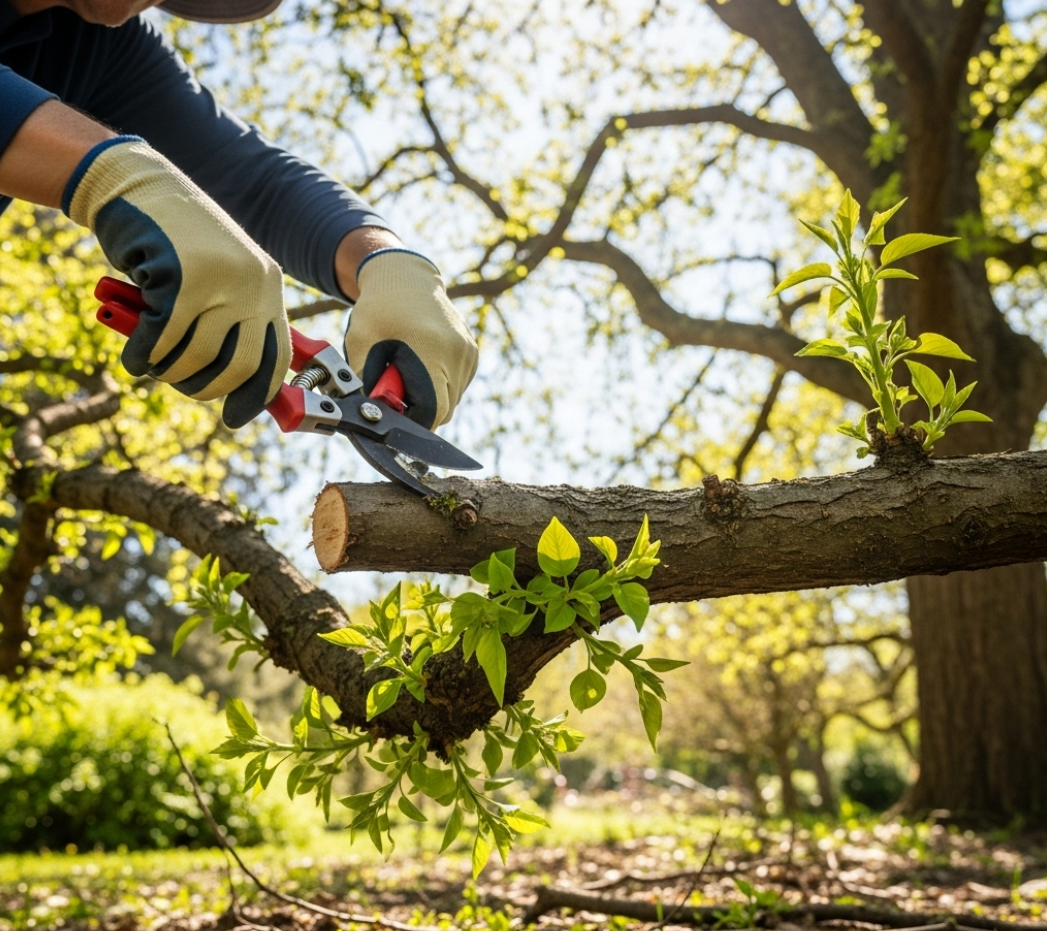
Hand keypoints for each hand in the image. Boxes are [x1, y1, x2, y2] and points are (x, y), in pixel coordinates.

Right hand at [63, 136, 290, 428]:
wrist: (138, 184)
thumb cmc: (176, 240)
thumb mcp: (219, 276)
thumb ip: (231, 320)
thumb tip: (234, 385)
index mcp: (268, 286)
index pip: (276, 356)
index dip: (257, 394)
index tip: (236, 418)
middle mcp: (252, 283)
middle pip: (240, 365)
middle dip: (209, 389)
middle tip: (184, 387)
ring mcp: (218, 279)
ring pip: (197, 356)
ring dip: (170, 371)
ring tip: (154, 364)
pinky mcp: (179, 277)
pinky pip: (162, 339)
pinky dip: (144, 356)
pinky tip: (135, 357)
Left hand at [344, 250, 478, 428]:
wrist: (405, 278)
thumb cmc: (378, 310)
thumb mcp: (360, 345)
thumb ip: (366, 384)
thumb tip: (371, 417)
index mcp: (432, 350)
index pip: (433, 410)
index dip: (412, 421)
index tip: (393, 415)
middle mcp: (457, 353)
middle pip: (444, 410)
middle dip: (418, 411)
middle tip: (395, 393)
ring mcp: (468, 354)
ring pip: (451, 401)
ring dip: (429, 399)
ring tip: (407, 373)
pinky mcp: (472, 354)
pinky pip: (457, 387)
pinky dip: (439, 386)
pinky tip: (422, 366)